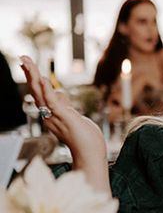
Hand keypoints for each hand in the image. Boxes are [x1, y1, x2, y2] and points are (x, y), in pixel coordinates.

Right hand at [20, 55, 109, 190]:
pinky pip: (52, 101)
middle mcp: (49, 115)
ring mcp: (54, 116)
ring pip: (40, 93)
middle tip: (23, 58)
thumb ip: (67, 106)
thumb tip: (61, 93)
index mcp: (51, 115)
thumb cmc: (86, 139)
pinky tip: (41, 78)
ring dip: (33, 76)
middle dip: (29, 74)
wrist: (91, 154)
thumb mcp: (75, 118)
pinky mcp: (63, 117)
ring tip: (27, 61)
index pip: (40, 94)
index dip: (33, 79)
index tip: (28, 66)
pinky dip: (46, 89)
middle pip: (36, 91)